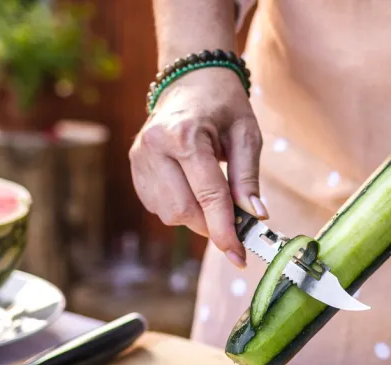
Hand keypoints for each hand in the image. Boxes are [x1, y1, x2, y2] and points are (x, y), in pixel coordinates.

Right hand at [129, 68, 266, 267]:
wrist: (191, 80)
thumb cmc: (223, 105)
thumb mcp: (247, 134)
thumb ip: (248, 178)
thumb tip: (255, 216)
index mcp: (185, 135)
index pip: (208, 196)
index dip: (225, 231)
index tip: (239, 257)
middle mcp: (154, 147)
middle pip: (183, 211)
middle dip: (211, 225)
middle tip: (234, 221)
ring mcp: (139, 158)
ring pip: (169, 214)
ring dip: (196, 217)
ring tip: (213, 195)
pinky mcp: (135, 168)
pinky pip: (158, 207)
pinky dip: (181, 208)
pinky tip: (193, 188)